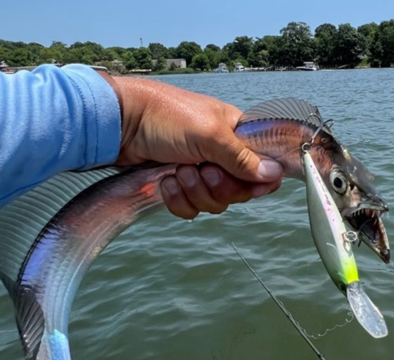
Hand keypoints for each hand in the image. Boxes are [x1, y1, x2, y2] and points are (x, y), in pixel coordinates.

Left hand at [101, 74, 282, 218]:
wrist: (120, 123)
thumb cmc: (165, 117)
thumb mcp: (210, 134)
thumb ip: (242, 158)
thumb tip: (274, 175)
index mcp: (236, 135)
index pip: (262, 168)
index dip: (256, 183)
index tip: (247, 186)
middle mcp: (221, 155)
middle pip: (238, 192)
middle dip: (218, 187)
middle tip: (201, 170)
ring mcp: (199, 171)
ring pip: (214, 203)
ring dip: (195, 192)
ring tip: (178, 172)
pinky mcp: (179, 185)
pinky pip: (191, 208)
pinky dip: (178, 200)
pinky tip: (166, 182)